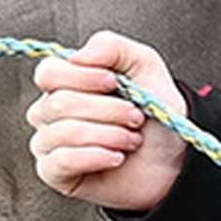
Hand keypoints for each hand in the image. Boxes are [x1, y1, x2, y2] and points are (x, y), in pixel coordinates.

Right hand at [28, 31, 188, 211]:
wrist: (173, 158)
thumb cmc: (154, 113)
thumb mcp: (143, 65)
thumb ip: (110, 47)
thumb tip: (78, 56)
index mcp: (65, 83)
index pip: (48, 73)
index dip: (82, 77)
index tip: (115, 83)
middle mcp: (50, 111)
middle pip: (59, 103)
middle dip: (108, 111)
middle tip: (135, 118)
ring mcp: (48, 143)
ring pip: (62, 132)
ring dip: (108, 135)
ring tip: (131, 140)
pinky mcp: (54, 173)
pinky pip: (61, 161)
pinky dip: (94, 157)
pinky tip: (116, 158)